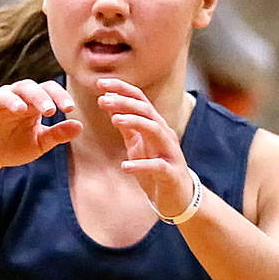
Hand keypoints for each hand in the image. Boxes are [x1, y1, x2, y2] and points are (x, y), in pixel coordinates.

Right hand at [0, 79, 80, 180]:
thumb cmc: (13, 146)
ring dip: (11, 100)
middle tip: (50, 110)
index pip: (46, 90)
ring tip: (21, 109)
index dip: (58, 95)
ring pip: (0, 95)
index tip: (69, 108)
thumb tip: (80, 126)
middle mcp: (11, 100)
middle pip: (25, 88)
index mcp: (30, 103)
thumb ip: (57, 134)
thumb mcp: (38, 143)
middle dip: (38, 97)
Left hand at [97, 78, 195, 216]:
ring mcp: (170, 152)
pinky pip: (157, 166)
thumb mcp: (139, 145)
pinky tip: (125, 166)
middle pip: (146, 110)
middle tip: (102, 98)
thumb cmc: (156, 169)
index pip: (139, 100)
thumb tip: (113, 109)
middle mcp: (164, 134)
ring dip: (135, 122)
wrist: (178, 196)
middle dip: (124, 102)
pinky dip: (141, 165)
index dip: (121, 89)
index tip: (99, 83)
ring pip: (155, 130)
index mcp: (154, 125)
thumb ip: (128, 128)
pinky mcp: (170, 173)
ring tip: (115, 120)